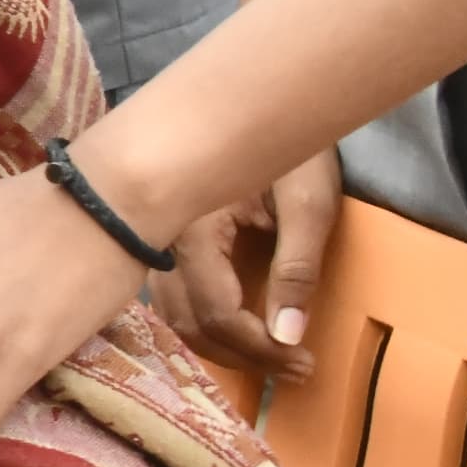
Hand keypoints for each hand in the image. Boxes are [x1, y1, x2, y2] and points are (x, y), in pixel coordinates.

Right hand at [151, 146, 337, 378]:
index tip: (304, 360)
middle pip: (188, 322)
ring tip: (270, 356)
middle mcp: (163, 236)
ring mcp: (159, 236)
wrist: (262, 97)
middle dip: (241, 355)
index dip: (260, 348)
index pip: (216, 312)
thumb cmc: (291, 145)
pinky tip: (237, 328)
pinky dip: (203, 322)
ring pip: (173, 314)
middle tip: (294, 369)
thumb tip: (288, 336)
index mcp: (193, 227)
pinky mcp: (166, 235)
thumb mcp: (308, 204)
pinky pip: (173, 295)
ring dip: (220, 345)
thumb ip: (297, 271)